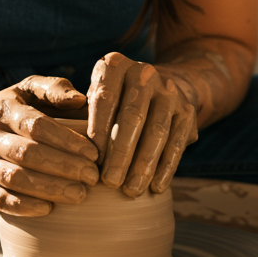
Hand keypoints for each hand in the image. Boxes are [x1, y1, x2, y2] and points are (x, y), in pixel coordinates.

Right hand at [0, 75, 99, 215]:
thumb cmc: (11, 111)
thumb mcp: (28, 90)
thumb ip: (55, 89)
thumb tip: (80, 99)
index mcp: (3, 109)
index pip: (36, 124)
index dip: (67, 140)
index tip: (94, 153)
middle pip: (27, 153)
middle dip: (64, 166)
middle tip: (92, 177)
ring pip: (14, 178)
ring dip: (49, 188)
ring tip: (79, 195)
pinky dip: (24, 207)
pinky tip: (49, 209)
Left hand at [88, 52, 197, 196]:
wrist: (160, 88)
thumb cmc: (113, 99)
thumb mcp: (92, 96)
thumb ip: (74, 110)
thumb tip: (70, 141)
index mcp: (114, 65)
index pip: (104, 99)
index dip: (98, 130)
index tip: (91, 161)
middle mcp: (143, 72)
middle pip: (132, 116)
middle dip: (121, 152)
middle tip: (109, 182)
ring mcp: (168, 90)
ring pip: (157, 130)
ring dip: (144, 164)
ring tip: (131, 191)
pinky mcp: (187, 110)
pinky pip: (177, 141)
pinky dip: (166, 167)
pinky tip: (156, 187)